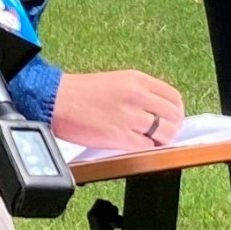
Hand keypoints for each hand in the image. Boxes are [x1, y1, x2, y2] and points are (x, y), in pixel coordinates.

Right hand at [52, 69, 187, 150]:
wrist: (54, 101)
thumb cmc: (78, 93)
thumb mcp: (114, 81)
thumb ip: (138, 92)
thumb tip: (155, 110)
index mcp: (136, 80)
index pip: (173, 97)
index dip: (176, 111)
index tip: (171, 118)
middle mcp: (136, 96)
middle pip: (173, 116)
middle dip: (172, 127)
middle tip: (163, 133)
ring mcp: (129, 117)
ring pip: (165, 133)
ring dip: (161, 140)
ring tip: (149, 141)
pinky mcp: (119, 136)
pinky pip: (146, 147)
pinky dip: (145, 149)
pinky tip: (135, 145)